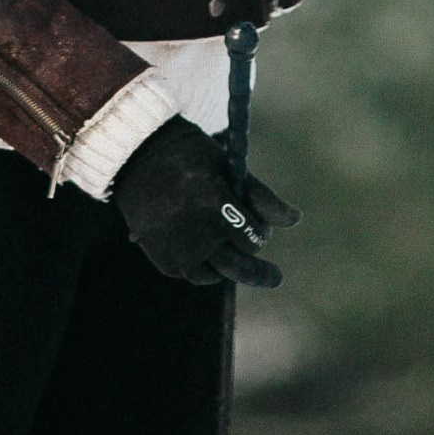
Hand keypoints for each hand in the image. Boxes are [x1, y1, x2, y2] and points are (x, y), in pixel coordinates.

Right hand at [112, 117, 300, 288]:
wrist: (139, 157)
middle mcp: (194, 234)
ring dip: (229, 266)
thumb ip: (260, 196)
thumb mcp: (229, 167)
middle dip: (260, 271)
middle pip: (238, 266)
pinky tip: (210, 254)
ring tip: (238, 258)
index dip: (262, 232)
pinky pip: (192, 275)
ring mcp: (175, 251)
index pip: (253, 235)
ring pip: (216, 274)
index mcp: (214, 203)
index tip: (264, 228)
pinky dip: (205, 267)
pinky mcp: (162, 259)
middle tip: (276, 277)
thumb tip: (294, 220)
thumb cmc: (193, 157)